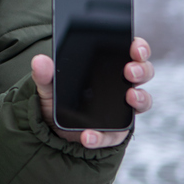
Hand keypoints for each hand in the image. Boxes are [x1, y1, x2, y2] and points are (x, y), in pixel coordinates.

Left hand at [31, 37, 154, 148]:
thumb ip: (44, 75)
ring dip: (140, 98)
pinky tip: (88, 136)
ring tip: (129, 97)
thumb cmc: (58, 100)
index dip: (138, 47)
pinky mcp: (115, 133)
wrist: (52, 131)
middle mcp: (121, 85)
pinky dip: (102, 137)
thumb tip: (40, 61)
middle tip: (129, 71)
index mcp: (109, 66)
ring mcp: (123, 109)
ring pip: (142, 100)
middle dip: (141, 69)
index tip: (134, 47)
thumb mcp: (48, 86)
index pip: (132, 51)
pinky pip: (116, 135)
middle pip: (144, 72)